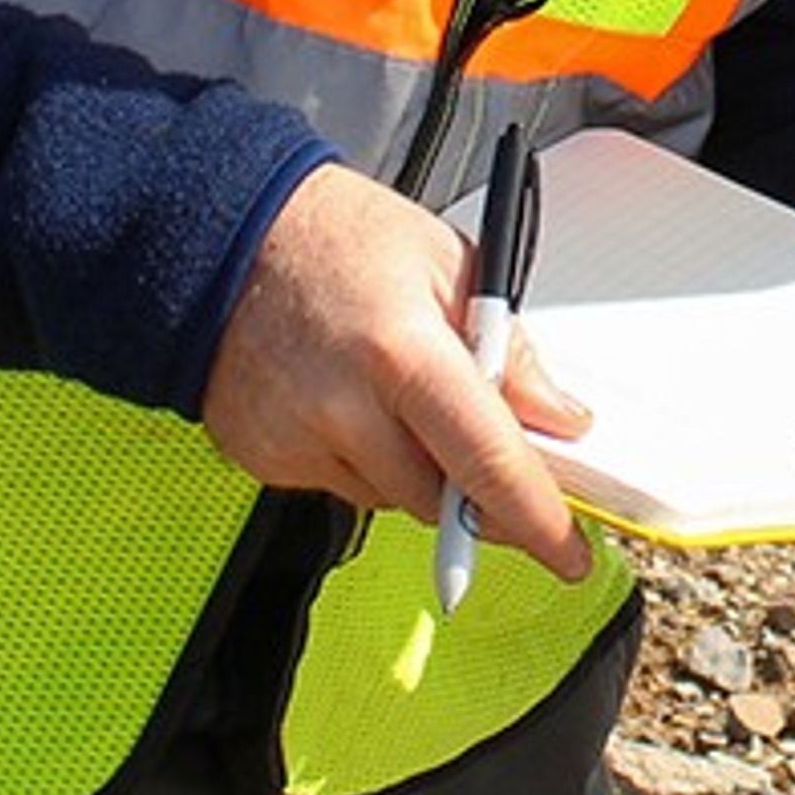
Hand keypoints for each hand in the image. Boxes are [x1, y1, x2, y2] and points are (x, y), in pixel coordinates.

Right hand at [198, 160, 593, 578]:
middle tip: (478, 439)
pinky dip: (362, 460)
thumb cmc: (338, 239)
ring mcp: (297, 440)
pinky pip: (342, 488)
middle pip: (441, 500)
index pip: (489, 464)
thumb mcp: (450, 265)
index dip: (537, 521)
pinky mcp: (264, 459)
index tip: (568, 554)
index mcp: (403, 353)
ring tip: (393, 391)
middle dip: (474, 486)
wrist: (226, 240)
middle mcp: (344, 407)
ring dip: (416, 469)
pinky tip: (346, 401)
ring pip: (392, 500)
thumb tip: (557, 419)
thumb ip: (510, 353)